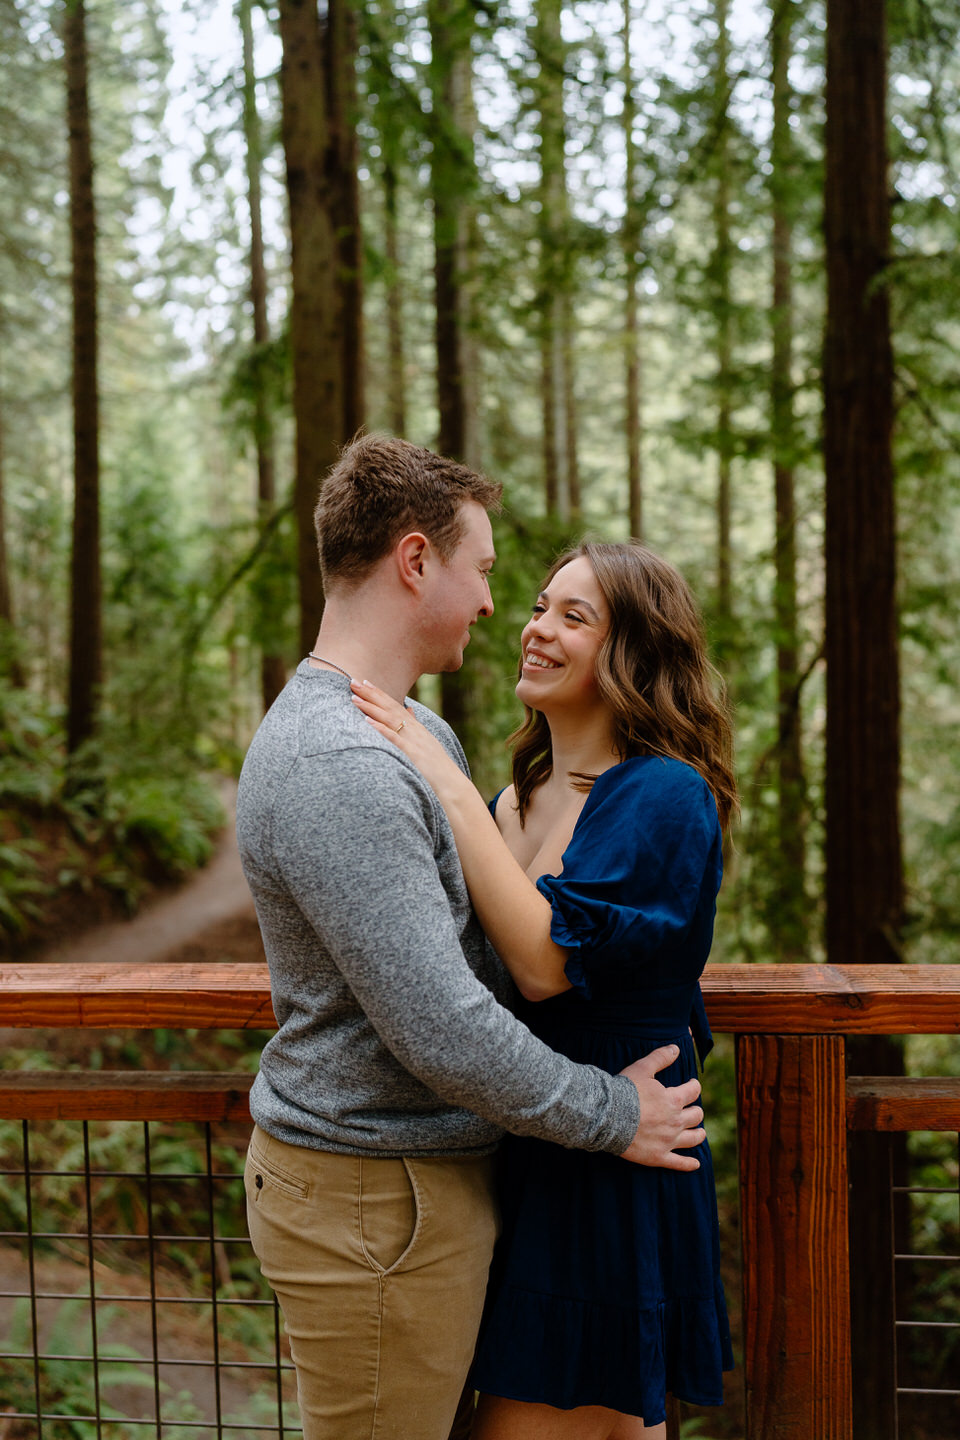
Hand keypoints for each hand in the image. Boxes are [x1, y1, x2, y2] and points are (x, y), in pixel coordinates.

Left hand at [351, 679, 466, 799]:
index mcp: (416, 727)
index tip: (365, 682)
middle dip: (371, 694)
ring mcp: (414, 740)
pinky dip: (381, 729)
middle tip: (353, 682)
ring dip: (371, 708)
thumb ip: (416, 724)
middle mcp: (414, 729)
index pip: (395, 705)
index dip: (379, 693)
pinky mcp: (412, 753)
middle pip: (390, 707)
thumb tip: (409, 709)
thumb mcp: (427, 740)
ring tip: (355, 698)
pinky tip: (368, 722)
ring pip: (389, 719)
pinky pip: (394, 739)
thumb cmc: (437, 765)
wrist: (451, 782)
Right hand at [618, 1045, 704, 1170]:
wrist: (608, 1117)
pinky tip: (696, 1164)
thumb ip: (660, 1057)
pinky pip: (679, 1163)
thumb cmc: (625, 1091)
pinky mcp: (659, 1157)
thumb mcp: (642, 1068)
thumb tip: (676, 1048)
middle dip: (696, 1110)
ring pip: (693, 1139)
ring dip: (698, 1134)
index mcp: (674, 1100)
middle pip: (696, 1116)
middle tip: (692, 1108)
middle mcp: (676, 1121)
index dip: (694, 1086)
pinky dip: (689, 1164)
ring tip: (699, 1132)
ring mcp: (668, 1141)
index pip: (693, 1091)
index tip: (692, 1085)